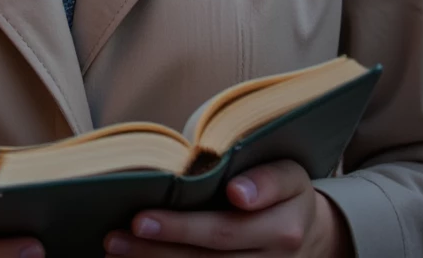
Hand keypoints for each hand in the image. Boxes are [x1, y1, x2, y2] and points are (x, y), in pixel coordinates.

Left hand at [104, 161, 351, 255]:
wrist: (304, 232)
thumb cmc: (284, 191)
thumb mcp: (288, 173)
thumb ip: (267, 179)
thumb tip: (236, 192)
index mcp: (284, 225)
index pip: (233, 225)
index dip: (192, 226)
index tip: (155, 215)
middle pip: (212, 251)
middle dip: (166, 238)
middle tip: (127, 225)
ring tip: (117, 246)